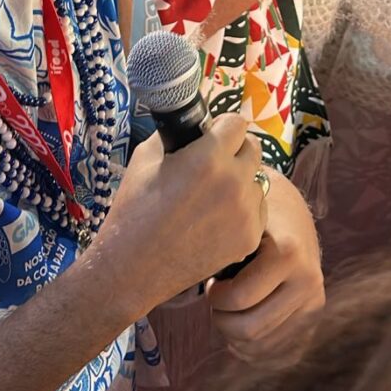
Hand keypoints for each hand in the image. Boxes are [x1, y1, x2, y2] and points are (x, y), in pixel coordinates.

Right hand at [94, 114, 266, 313]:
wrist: (133, 267)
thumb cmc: (134, 208)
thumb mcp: (145, 157)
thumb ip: (177, 135)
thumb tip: (195, 125)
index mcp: (208, 158)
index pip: (237, 123)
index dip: (222, 127)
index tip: (211, 136)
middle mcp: (234, 183)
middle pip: (253, 149)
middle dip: (234, 151)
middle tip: (211, 165)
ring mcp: (246, 213)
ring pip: (257, 181)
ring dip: (240, 182)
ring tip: (211, 197)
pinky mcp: (250, 239)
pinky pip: (257, 210)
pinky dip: (243, 210)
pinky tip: (216, 219)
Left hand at [206, 171, 323, 356]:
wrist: (289, 210)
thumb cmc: (250, 212)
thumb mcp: (235, 219)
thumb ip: (219, 247)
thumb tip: (184, 275)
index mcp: (288, 253)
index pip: (239, 299)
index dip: (215, 296)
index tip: (211, 281)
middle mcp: (308, 279)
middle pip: (250, 329)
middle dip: (222, 319)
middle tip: (217, 297)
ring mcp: (316, 300)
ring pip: (262, 346)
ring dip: (235, 333)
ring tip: (231, 305)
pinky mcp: (315, 314)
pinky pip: (278, 350)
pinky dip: (252, 345)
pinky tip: (242, 322)